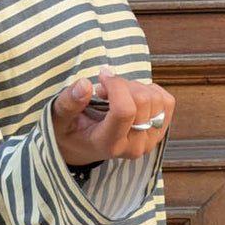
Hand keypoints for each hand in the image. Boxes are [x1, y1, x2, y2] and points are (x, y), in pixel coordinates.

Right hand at [50, 66, 174, 167]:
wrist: (82, 147)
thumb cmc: (69, 131)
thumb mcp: (58, 119)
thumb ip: (68, 103)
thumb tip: (84, 84)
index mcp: (109, 144)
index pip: (125, 111)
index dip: (115, 85)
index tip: (101, 77)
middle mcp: (133, 147)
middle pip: (142, 101)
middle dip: (122, 85)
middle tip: (104, 90)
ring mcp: (149, 141)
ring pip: (155, 98)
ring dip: (135, 87)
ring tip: (116, 95)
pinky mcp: (159, 131)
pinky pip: (167, 101)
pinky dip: (151, 91)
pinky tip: (132, 97)